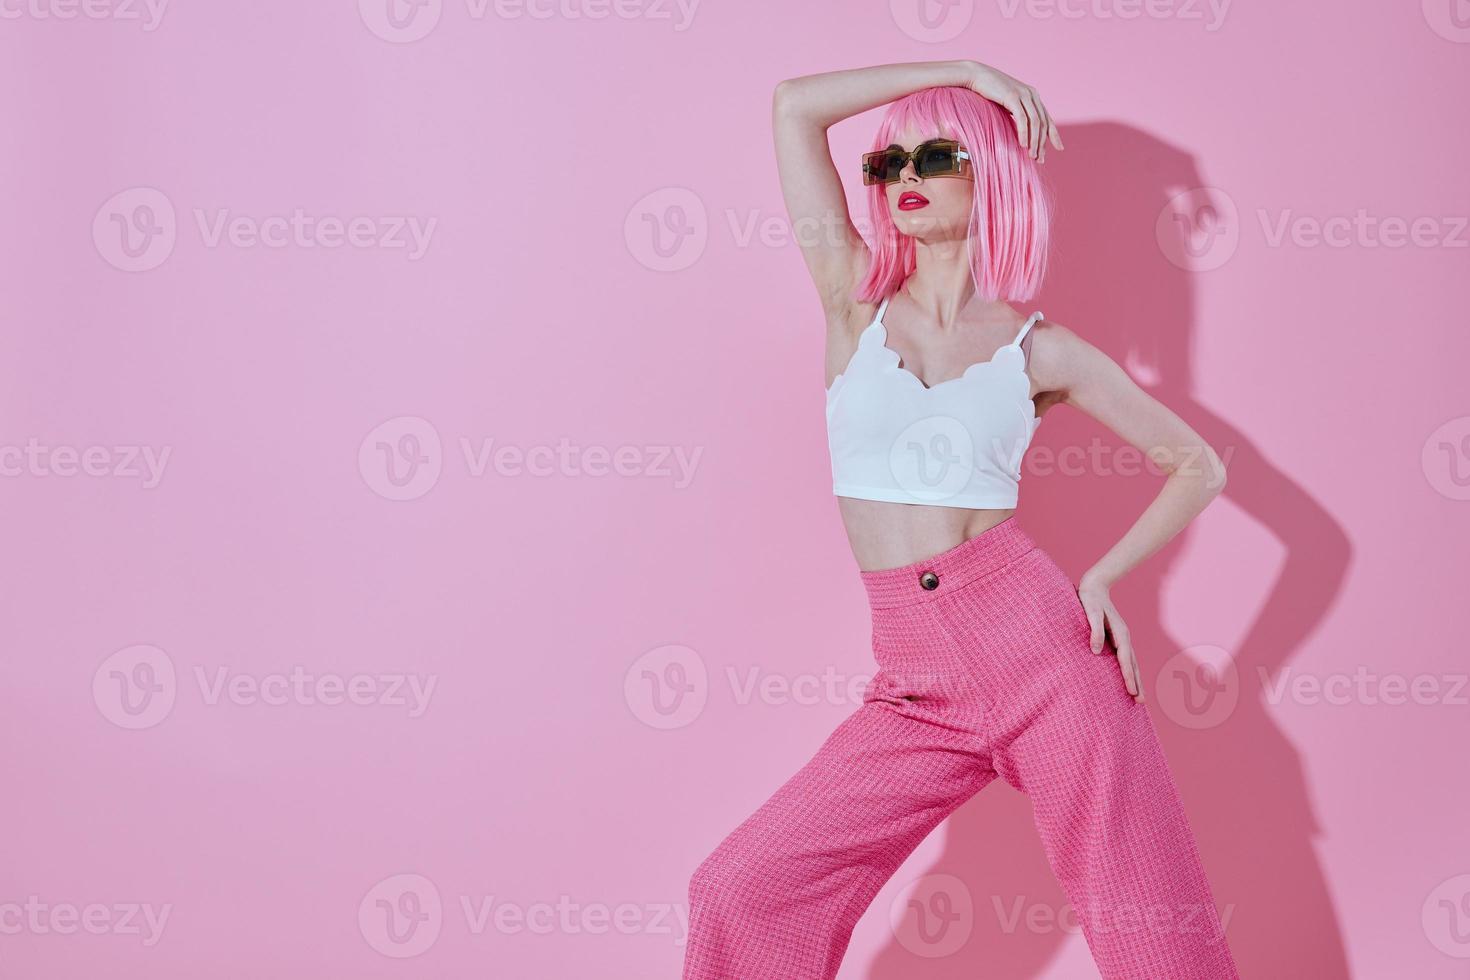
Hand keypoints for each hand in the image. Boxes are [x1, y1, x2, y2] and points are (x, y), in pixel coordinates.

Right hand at [964, 61, 1063, 162]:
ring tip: (1032, 156)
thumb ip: (1017, 113)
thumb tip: (1021, 130)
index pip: (1047, 119)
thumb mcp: (1007, 103)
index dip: (1054, 135)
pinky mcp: (1012, 96)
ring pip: (1036, 122)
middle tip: (1040, 159)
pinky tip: (1023, 145)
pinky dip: (1024, 133)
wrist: (975, 75)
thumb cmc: (988, 91)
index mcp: (1032, 96)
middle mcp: (1031, 94)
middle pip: (1043, 123)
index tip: (1059, 148)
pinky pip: (1022, 119)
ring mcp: (1023, 94)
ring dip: (1035, 141)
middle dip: (1043, 143)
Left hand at [1076, 573, 1143, 701]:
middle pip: (1133, 664)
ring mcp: (1122, 638)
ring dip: (1136, 679)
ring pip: (1132, 662)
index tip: (1132, 692)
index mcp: (1120, 633)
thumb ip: (1094, 630)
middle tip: (1141, 702)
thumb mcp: (1090, 612)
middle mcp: (1124, 637)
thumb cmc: (1090, 599)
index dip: (1129, 676)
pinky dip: (1129, 670)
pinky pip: (1125, 658)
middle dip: (1138, 683)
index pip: (1125, 660)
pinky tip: (1128, 678)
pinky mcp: (1116, 638)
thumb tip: (1096, 651)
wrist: (1095, 585)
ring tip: (1139, 696)